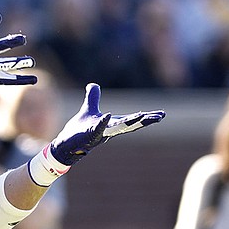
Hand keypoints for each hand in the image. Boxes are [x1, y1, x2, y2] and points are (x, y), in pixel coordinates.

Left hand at [50, 83, 165, 163]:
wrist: (66, 144)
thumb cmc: (80, 129)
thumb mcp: (88, 109)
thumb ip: (93, 97)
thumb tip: (93, 85)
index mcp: (113, 124)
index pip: (133, 119)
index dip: (147, 117)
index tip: (162, 114)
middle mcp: (109, 129)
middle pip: (131, 124)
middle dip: (145, 120)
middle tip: (160, 117)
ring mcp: (100, 133)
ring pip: (117, 127)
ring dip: (129, 121)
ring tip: (141, 115)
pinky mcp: (88, 135)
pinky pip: (97, 128)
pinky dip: (103, 122)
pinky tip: (108, 115)